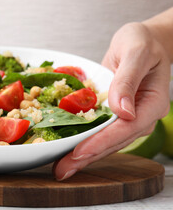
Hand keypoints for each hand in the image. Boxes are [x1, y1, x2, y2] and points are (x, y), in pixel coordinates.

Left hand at [53, 22, 170, 179]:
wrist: (141, 42)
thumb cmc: (142, 42)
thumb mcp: (136, 52)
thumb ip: (128, 79)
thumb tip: (123, 111)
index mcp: (151, 104)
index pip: (125, 129)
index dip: (101, 142)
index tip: (80, 153)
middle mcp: (140, 117)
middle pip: (113, 142)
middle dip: (86, 157)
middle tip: (62, 170)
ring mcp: (126, 117)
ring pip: (104, 141)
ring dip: (82, 155)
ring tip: (60, 167)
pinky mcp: (113, 114)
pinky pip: (97, 130)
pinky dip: (82, 140)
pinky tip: (66, 149)